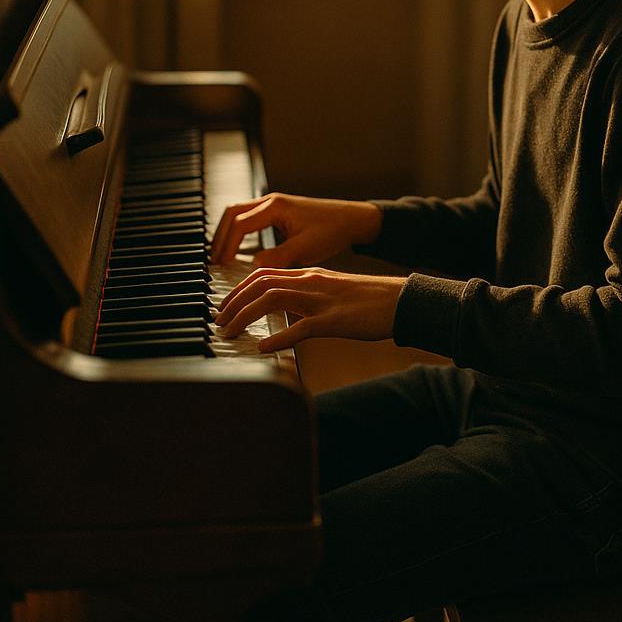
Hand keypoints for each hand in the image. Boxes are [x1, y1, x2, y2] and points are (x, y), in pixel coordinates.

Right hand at [210, 193, 381, 265]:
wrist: (354, 220)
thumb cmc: (333, 231)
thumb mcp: (304, 249)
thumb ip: (276, 259)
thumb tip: (251, 269)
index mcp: (275, 206)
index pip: (239, 224)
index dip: (226, 245)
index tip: (220, 265)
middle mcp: (271, 201)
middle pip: (232, 214)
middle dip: (219, 237)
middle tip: (213, 260)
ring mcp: (275, 205)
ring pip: (239, 214)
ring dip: (227, 233)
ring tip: (221, 256)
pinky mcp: (279, 212)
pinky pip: (250, 218)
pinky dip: (239, 231)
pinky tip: (238, 249)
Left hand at [214, 266, 405, 350]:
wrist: (402, 300)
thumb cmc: (371, 300)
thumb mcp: (335, 292)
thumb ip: (310, 298)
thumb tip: (288, 315)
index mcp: (312, 274)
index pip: (264, 274)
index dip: (239, 289)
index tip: (225, 306)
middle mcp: (312, 282)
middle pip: (260, 284)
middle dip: (233, 301)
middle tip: (219, 321)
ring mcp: (322, 300)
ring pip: (272, 300)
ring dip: (244, 316)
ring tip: (230, 333)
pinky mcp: (334, 321)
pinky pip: (300, 328)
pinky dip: (277, 337)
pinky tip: (263, 347)